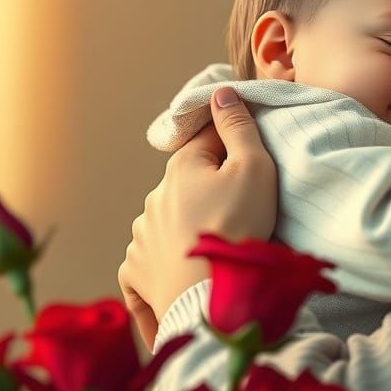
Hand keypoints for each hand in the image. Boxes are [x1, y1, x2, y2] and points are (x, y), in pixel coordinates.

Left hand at [119, 87, 277, 349]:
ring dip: (184, 230)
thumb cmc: (238, 228)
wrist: (211, 297)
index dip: (233, 150)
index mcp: (181, 170)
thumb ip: (240, 128)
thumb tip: (222, 93)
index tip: (252, 165)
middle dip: (208, 193)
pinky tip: (176, 278)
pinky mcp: (136, 274)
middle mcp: (154, 199)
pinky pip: (148, 264)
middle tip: (240, 215)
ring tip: (212, 249)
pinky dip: (162, 267)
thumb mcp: (254, 169)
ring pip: (166, 224)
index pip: (209, 143)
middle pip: (188, 186)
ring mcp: (141, 238)